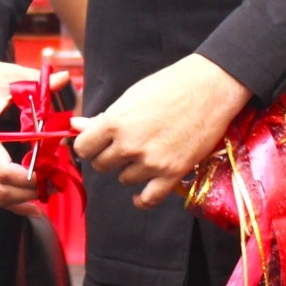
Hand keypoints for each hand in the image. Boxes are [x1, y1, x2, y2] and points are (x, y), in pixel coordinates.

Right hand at [0, 52, 46, 216]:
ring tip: (48, 191)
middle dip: (31, 192)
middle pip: (0, 188)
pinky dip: (9, 198)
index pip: (4, 170)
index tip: (54, 173)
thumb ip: (39, 82)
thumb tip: (66, 78)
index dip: (31, 179)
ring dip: (22, 198)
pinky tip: (30, 203)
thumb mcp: (10, 76)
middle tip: (58, 184)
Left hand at [74, 54, 251, 209]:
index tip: (95, 143)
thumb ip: (104, 118)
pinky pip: (148, 199)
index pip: (83, 148)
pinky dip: (141, 200)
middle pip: (102, 165)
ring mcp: (151, 162)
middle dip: (109, 156)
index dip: (88, 145)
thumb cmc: (170, 85)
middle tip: (124, 145)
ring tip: (144, 153)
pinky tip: (139, 194)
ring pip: (124, 179)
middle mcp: (130, 145)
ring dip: (130, 170)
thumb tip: (75, 126)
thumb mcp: (131, 96)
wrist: (210, 88)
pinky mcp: (172, 173)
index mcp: (115, 122)